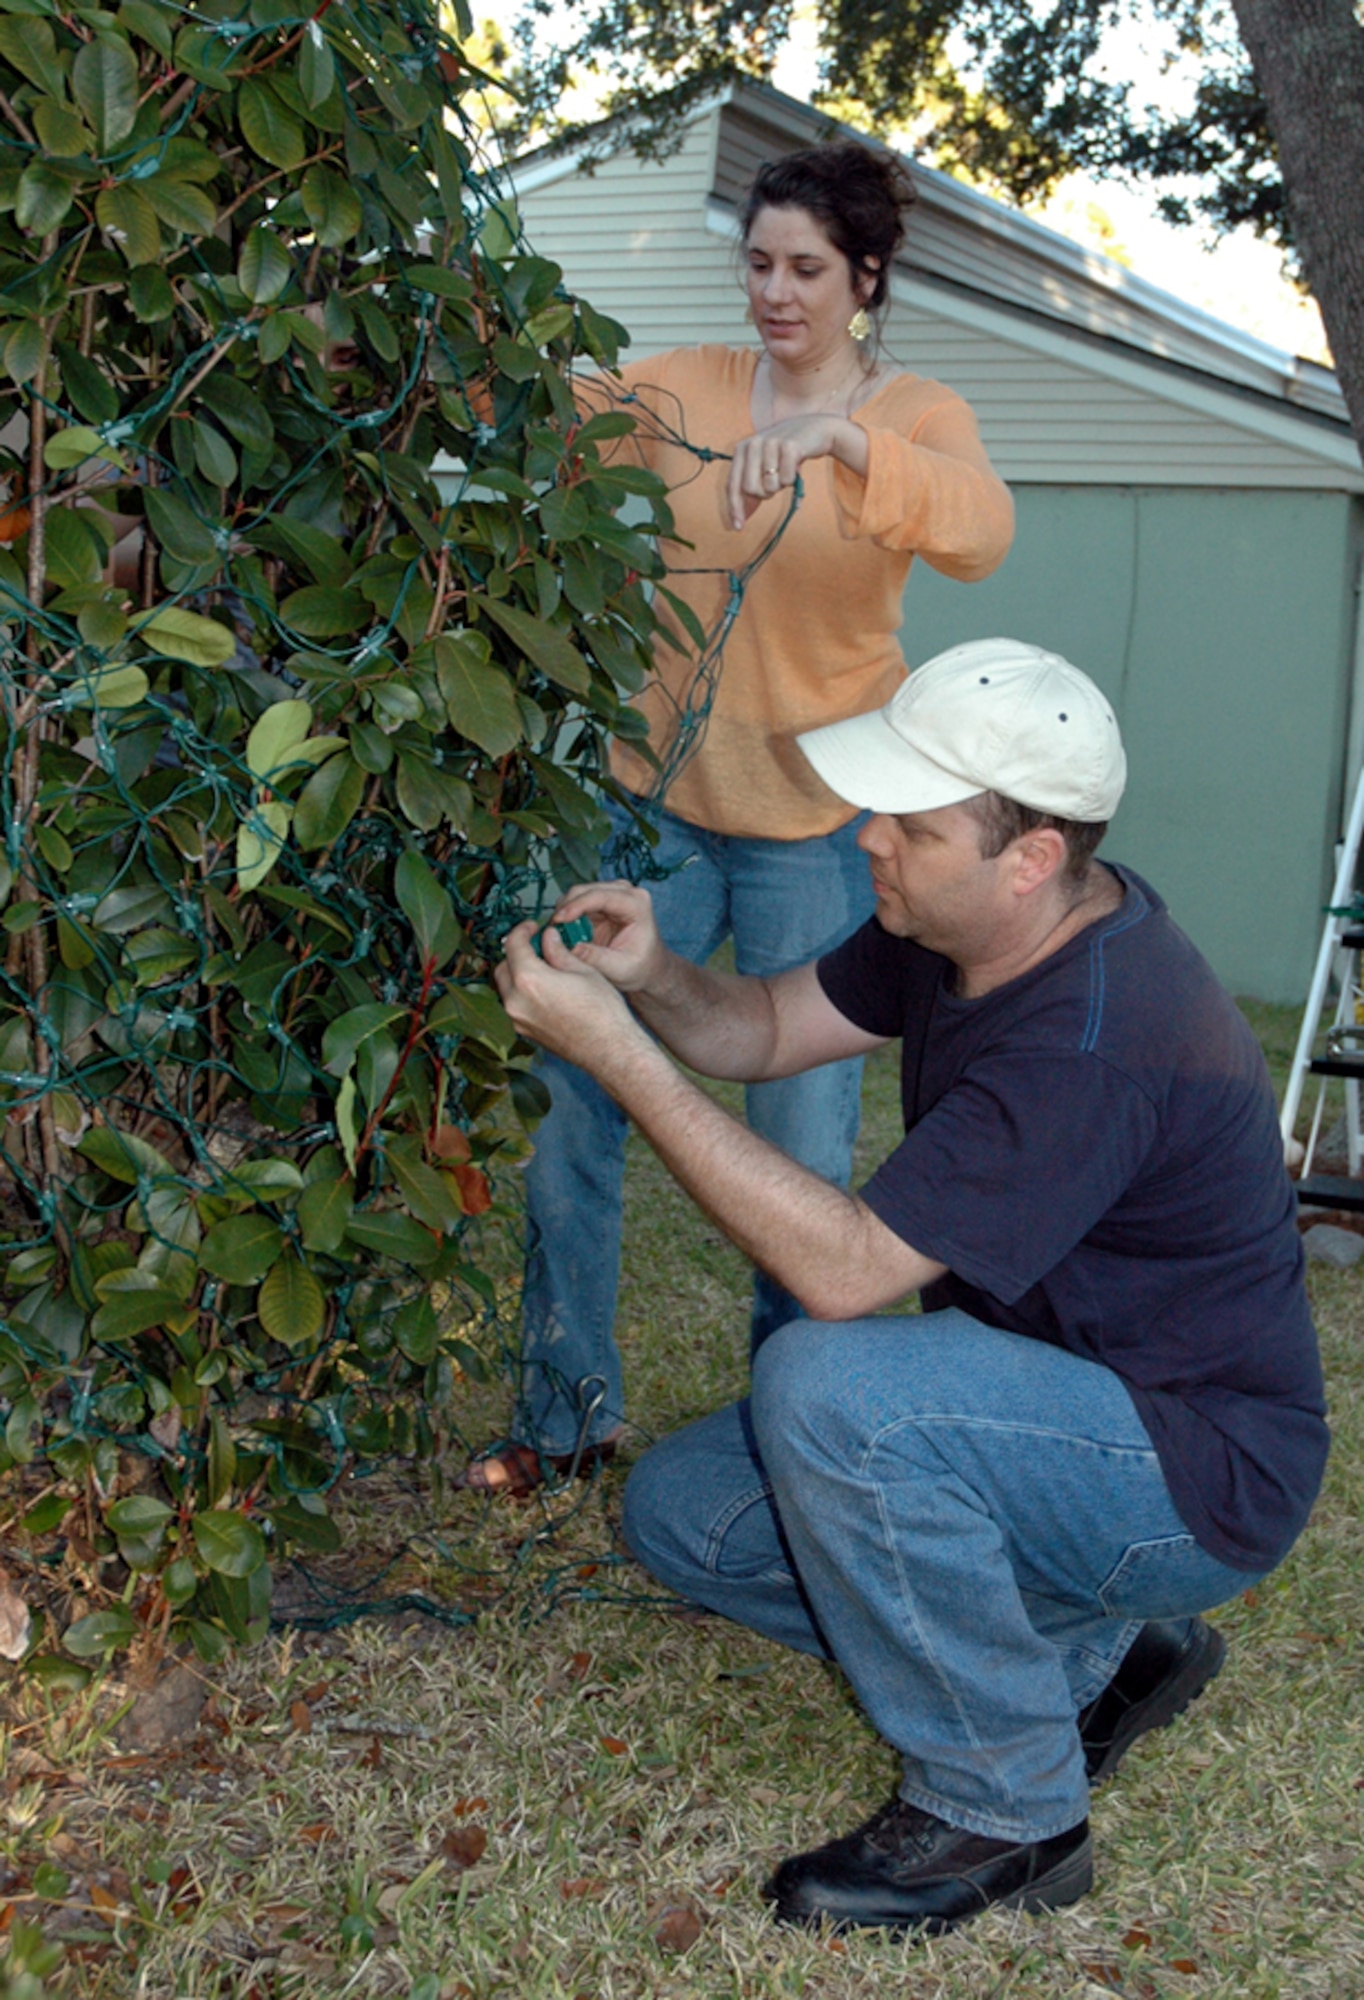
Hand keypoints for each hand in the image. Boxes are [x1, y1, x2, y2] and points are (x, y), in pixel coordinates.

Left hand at [495, 918, 643, 1073]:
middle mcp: (516, 1002)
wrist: (610, 1050)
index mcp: (529, 980)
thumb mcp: (584, 971)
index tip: (531, 927)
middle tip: (537, 947)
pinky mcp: (525, 1033)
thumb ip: (559, 952)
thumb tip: (548, 938)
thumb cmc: (602, 1012)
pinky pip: (514, 1006)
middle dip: (517, 954)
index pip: (513, 945)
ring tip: (542, 969)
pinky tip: (544, 990)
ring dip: (517, 975)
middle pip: (504, 967)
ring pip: (506, 988)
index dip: (522, 930)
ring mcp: (518, 1020)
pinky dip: (522, 994)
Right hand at [541, 880, 669, 993]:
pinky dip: (564, 916)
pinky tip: (562, 933)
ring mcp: (611, 894)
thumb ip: (597, 958)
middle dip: (565, 908)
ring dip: (562, 912)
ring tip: (556, 935)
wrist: (647, 967)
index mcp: (637, 904)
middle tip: (550, 932)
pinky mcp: (599, 902)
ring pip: (575, 894)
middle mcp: (624, 892)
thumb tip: (571, 948)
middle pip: (584, 890)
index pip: (601, 896)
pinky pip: (574, 903)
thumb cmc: (639, 968)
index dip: (576, 905)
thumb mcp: (620, 968)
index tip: (558, 921)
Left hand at [727, 412, 852, 529]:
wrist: (816, 429)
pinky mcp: (789, 446)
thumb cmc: (786, 453)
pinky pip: (787, 479)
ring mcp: (770, 443)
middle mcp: (753, 443)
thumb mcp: (764, 465)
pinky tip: (796, 465)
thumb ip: (751, 487)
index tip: (738, 527)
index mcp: (742, 449)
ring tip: (786, 469)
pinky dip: (793, 478)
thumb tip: (739, 519)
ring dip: (781, 485)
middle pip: (750, 488)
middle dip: (764, 493)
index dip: (734, 507)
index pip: (732, 484)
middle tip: (776, 482)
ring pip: (770, 486)